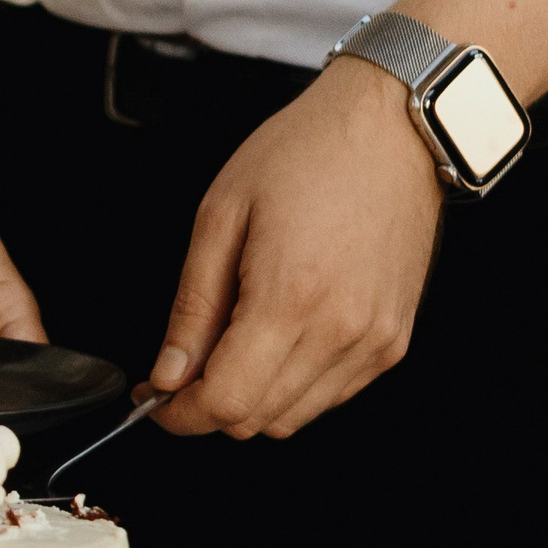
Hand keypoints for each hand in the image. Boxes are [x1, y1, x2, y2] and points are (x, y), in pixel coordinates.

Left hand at [150, 56, 442, 439]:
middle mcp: (341, 331)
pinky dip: (291, 385)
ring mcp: (375, 341)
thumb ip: (192, 308)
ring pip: (294, 416)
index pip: (226, 403)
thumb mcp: (220, 218)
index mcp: (291, 299)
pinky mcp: (393, 339)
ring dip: (249, 399)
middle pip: (257, 419)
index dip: (179, 414)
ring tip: (225, 347)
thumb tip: (168, 374)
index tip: (154, 399)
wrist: (390, 128)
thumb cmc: (304, 155)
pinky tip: (271, 339)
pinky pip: (331, 393)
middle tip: (177, 371)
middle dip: (206, 408)